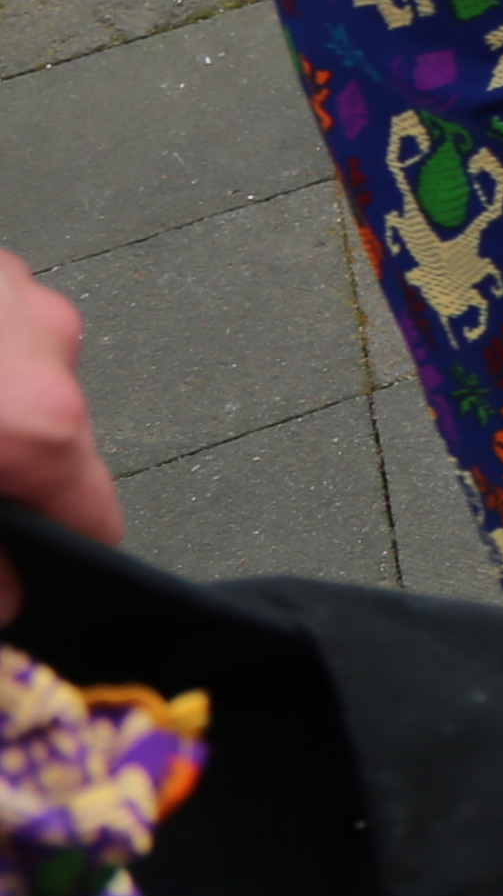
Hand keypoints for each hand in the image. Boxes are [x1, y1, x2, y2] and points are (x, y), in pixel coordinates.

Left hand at [0, 250, 121, 609]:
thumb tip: (12, 603)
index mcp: (43, 424)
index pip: (99, 522)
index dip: (67, 560)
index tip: (32, 579)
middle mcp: (52, 350)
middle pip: (59, 443)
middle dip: (12, 466)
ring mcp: (21, 293)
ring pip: (25, 378)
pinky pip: (1, 327)